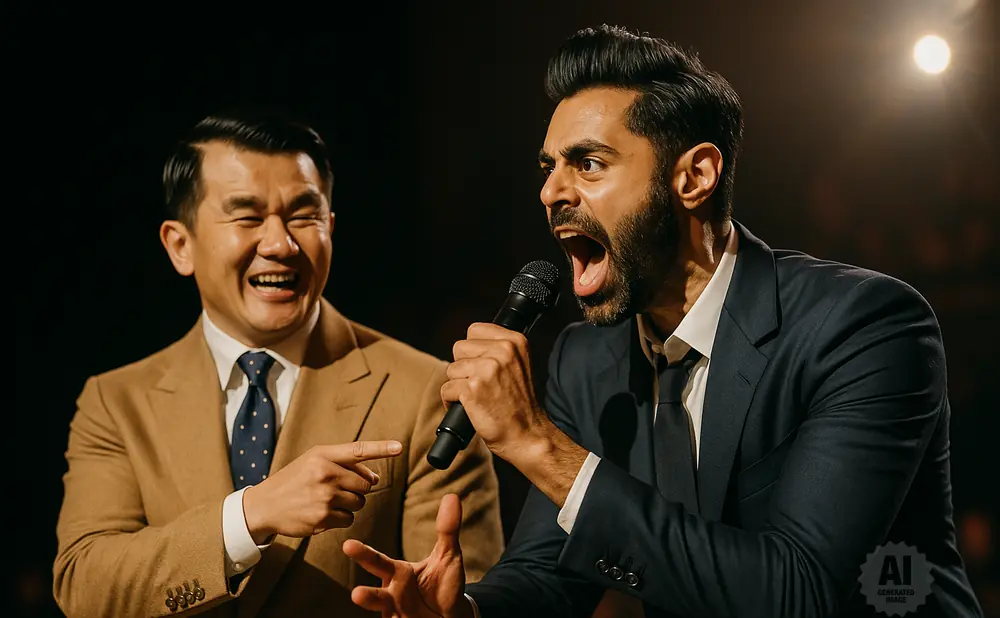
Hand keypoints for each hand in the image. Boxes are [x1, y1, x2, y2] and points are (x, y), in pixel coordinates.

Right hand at [243, 440, 401, 542]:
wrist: (264, 505)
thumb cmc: (294, 480)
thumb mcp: (313, 462)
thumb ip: (344, 465)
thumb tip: (376, 478)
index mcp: (323, 455)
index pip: (358, 450)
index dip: (381, 448)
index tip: (399, 447)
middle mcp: (325, 473)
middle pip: (366, 484)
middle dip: (358, 489)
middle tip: (339, 489)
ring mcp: (324, 496)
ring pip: (359, 503)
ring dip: (350, 505)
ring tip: (327, 501)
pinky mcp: (323, 517)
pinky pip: (349, 519)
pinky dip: (341, 518)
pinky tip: (322, 513)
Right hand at [343, 494, 471, 617]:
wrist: (451, 615)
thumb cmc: (443, 583)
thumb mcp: (448, 555)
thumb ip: (447, 529)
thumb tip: (452, 497)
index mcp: (398, 573)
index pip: (378, 562)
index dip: (363, 554)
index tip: (347, 545)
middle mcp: (393, 594)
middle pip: (376, 595)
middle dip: (366, 596)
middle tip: (356, 594)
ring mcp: (398, 615)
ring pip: (384, 615)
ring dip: (379, 616)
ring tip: (370, 611)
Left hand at [440, 322, 548, 459]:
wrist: (527, 434)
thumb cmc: (519, 405)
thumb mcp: (518, 365)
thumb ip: (496, 349)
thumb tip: (468, 344)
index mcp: (514, 341)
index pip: (474, 330)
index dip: (473, 351)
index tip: (482, 367)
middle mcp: (503, 351)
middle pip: (459, 348)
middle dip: (464, 368)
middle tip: (481, 385)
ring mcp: (487, 369)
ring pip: (451, 369)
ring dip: (458, 386)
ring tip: (478, 398)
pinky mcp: (473, 388)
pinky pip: (446, 389)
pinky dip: (451, 402)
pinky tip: (470, 409)